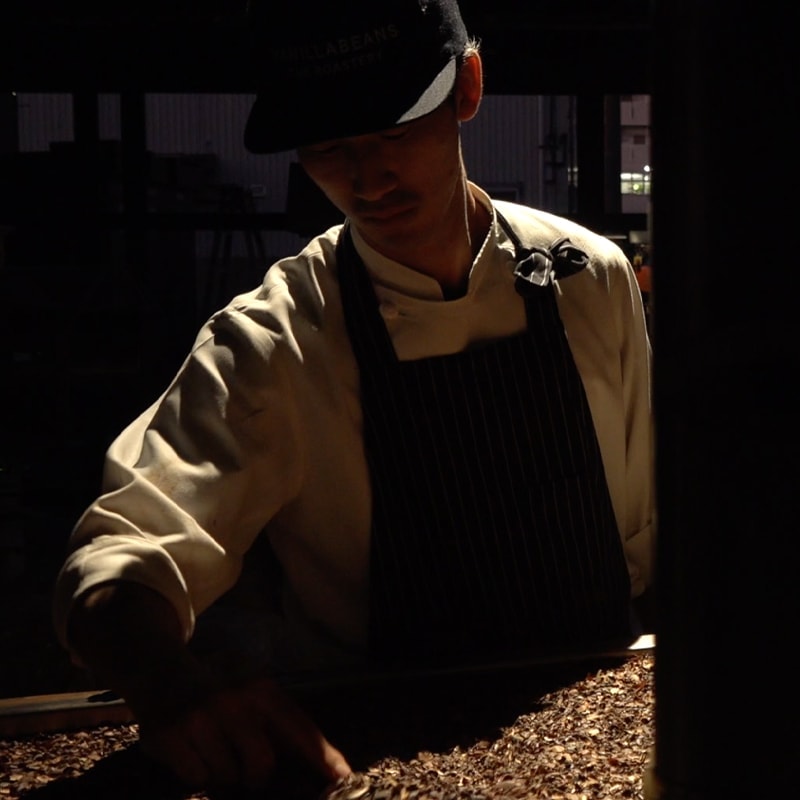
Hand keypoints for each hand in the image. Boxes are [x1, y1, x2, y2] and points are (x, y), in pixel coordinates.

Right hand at [132, 667, 351, 790]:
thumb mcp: (251, 690)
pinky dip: (194, 772)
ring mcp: (204, 717)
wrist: (160, 670)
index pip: (300, 728)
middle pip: (262, 765)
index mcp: (262, 689)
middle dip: (253, 775)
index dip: (323, 757)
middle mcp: (237, 700)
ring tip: (209, 747)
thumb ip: (278, 722)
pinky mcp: (174, 734)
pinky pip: (196, 777)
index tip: (344, 778)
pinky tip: (188, 749)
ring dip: (220, 772)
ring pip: (227, 776)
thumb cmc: (216, 688)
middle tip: (240, 764)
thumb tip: (317, 761)